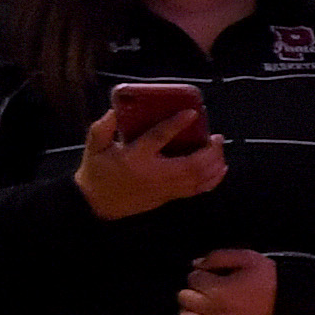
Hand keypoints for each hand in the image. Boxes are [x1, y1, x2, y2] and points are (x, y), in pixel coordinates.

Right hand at [74, 98, 228, 220]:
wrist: (96, 204)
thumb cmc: (97, 172)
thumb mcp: (94, 147)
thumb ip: (103, 128)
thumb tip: (115, 110)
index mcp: (135, 157)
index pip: (158, 138)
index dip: (176, 124)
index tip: (192, 113)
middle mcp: (154, 173)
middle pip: (191, 164)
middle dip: (209, 151)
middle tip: (216, 137)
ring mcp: (164, 187)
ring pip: (198, 178)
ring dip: (214, 163)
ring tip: (219, 148)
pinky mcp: (169, 197)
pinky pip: (197, 190)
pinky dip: (213, 180)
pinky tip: (221, 168)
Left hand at [175, 248, 279, 314]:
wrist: (289, 303)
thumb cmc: (268, 278)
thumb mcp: (246, 258)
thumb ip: (218, 257)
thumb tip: (196, 264)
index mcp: (217, 289)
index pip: (193, 278)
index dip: (201, 273)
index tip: (211, 274)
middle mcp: (213, 310)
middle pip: (184, 298)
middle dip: (192, 290)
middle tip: (205, 289)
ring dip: (189, 310)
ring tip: (200, 305)